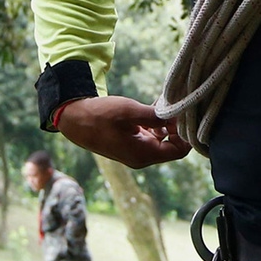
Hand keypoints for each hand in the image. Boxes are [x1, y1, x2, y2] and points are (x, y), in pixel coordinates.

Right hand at [55, 96, 191, 167]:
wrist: (74, 120)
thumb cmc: (99, 116)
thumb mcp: (129, 112)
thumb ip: (155, 116)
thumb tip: (177, 116)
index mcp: (144, 154)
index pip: (179, 151)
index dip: (186, 133)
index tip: (184, 113)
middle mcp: (142, 157)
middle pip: (173, 145)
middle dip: (177, 126)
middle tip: (176, 105)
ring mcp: (136, 151)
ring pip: (162, 139)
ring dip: (166, 123)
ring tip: (164, 103)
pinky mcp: (130, 143)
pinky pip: (151, 136)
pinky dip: (155, 123)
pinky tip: (154, 107)